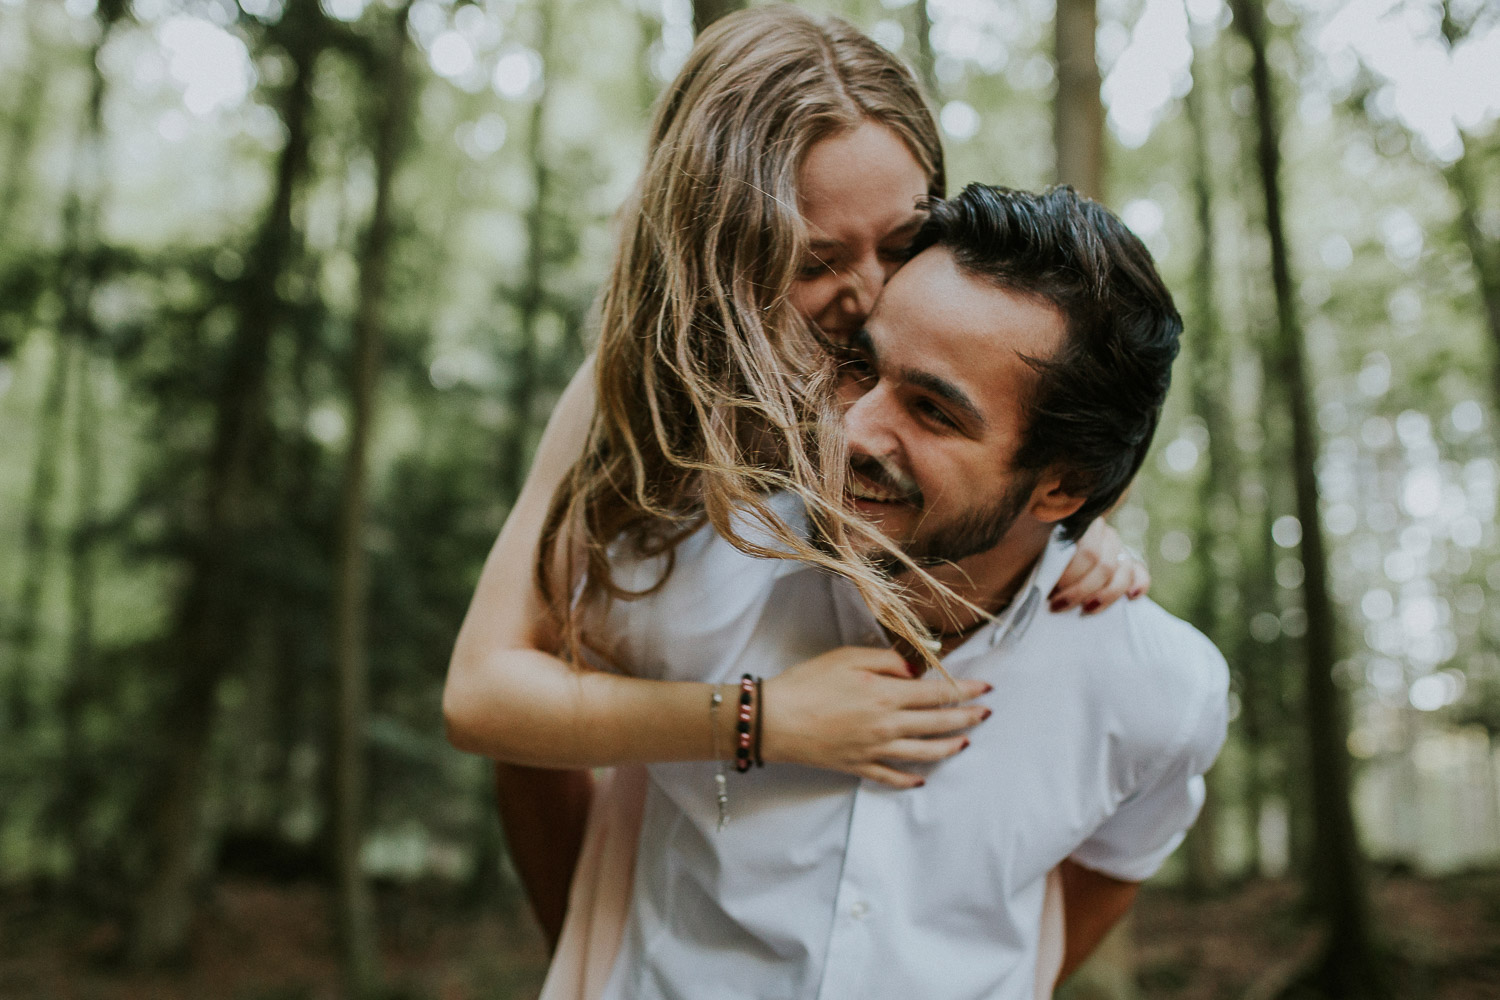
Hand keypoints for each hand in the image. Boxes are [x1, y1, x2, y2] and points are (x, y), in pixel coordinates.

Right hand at [759, 647, 991, 788]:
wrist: (774, 720)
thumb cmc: (808, 683)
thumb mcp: (848, 658)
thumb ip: (887, 661)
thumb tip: (915, 669)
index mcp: (887, 695)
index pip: (938, 694)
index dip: (966, 690)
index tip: (986, 687)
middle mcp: (888, 726)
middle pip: (938, 724)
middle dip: (967, 718)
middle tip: (986, 714)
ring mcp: (874, 750)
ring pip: (923, 753)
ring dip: (949, 748)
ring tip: (965, 743)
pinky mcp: (858, 766)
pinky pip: (891, 776)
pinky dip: (910, 778)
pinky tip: (922, 779)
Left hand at [1048, 519, 1149, 613]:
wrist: (1057, 552)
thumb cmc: (1045, 557)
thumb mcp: (1040, 550)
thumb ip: (1045, 559)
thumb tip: (1040, 584)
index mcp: (1083, 525)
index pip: (1086, 552)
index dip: (1070, 577)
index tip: (1051, 594)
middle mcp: (1105, 534)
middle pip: (1104, 566)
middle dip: (1081, 590)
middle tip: (1058, 605)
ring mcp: (1119, 547)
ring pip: (1123, 572)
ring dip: (1106, 595)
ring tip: (1086, 609)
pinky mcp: (1131, 563)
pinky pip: (1141, 573)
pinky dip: (1139, 584)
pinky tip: (1131, 597)